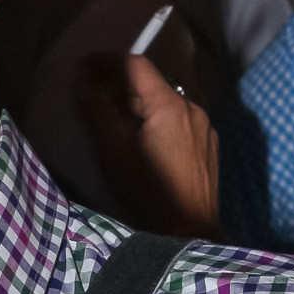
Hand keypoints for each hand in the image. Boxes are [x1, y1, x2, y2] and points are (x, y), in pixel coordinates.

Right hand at [78, 52, 218, 234]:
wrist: (189, 231)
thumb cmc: (148, 193)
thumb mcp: (114, 153)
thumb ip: (97, 113)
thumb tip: (84, 85)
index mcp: (169, 105)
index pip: (135, 65)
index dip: (107, 62)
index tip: (85, 67)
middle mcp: (192, 108)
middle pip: (152, 84)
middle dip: (121, 86)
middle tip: (94, 96)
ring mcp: (205, 127)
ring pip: (166, 102)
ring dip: (139, 104)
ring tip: (116, 118)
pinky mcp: (209, 145)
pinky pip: (180, 120)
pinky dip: (158, 119)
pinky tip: (144, 138)